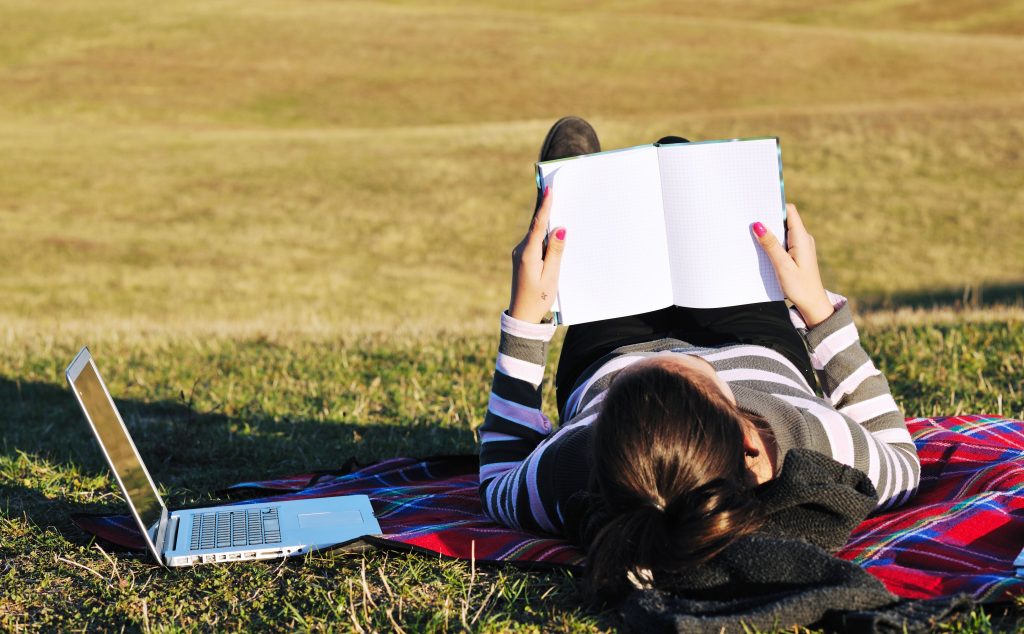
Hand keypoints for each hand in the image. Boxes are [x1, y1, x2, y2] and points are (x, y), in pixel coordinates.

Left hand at [508, 187, 566, 322]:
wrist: (522, 317)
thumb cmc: (539, 299)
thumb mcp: (551, 276)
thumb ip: (556, 251)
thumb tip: (560, 228)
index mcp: (528, 254)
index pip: (538, 224)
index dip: (544, 206)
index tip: (547, 189)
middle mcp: (521, 250)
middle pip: (536, 226)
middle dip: (546, 209)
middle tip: (552, 188)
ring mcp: (521, 255)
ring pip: (536, 234)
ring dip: (547, 223)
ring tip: (557, 205)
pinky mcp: (523, 259)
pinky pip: (535, 242)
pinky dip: (544, 236)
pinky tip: (553, 232)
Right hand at [752, 204, 833, 327]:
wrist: (813, 304)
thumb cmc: (800, 286)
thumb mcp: (782, 266)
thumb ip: (770, 245)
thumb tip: (758, 224)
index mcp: (802, 238)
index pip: (789, 211)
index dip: (775, 205)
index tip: (759, 205)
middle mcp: (803, 238)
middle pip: (785, 219)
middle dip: (768, 219)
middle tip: (750, 221)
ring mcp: (801, 246)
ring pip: (783, 231)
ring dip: (769, 233)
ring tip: (752, 235)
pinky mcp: (798, 254)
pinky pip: (784, 242)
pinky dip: (773, 242)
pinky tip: (762, 249)